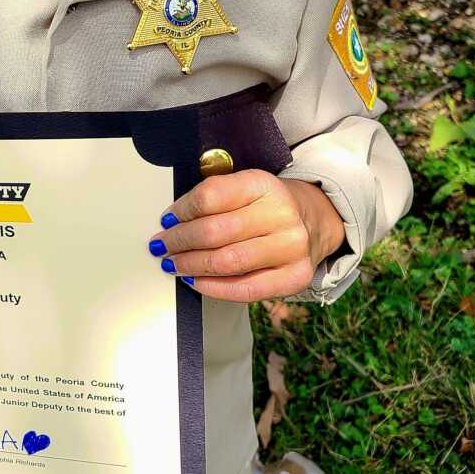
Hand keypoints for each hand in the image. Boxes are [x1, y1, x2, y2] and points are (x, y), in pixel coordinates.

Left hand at [148, 170, 345, 302]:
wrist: (313, 220)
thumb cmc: (267, 205)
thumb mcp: (244, 187)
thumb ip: (213, 198)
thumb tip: (171, 222)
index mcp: (263, 184)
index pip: (210, 196)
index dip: (181, 210)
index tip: (167, 219)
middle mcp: (281, 214)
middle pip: (214, 232)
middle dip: (179, 241)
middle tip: (161, 246)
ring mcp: (291, 247)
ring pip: (227, 262)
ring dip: (191, 265)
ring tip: (174, 263)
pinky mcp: (295, 276)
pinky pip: (246, 289)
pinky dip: (214, 288)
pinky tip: (196, 281)